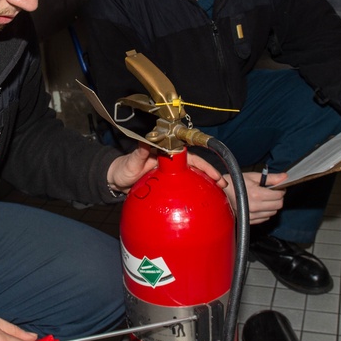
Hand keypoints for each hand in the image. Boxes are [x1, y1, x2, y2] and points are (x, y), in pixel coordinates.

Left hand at [106, 145, 227, 192]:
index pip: (188, 157)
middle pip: (195, 167)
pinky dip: (193, 192)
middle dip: (210, 174)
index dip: (202, 164)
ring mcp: (170, 175)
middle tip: (223, 184)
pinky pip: (183, 187)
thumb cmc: (124, 168)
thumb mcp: (131, 161)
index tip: (213, 172)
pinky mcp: (168, 185)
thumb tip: (146, 139)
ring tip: (219, 192)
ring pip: (192, 177)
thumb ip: (140, 152)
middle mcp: (171, 163)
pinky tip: (201, 201)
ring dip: (205, 183)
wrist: (117, 180)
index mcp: (165, 154)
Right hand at [222, 170, 286, 224]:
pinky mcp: (249, 220)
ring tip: (264, 198)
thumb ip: (271, 178)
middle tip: (272, 192)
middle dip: (278, 198)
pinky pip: (265, 218)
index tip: (277, 187)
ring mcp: (251, 215)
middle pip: (278, 205)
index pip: (279, 196)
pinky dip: (265, 212)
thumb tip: (285, 177)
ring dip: (272, 205)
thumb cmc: (235, 182)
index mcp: (256, 194)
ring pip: (272, 213)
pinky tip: (259, 204)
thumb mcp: (253, 176)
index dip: (281, 190)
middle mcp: (254, 207)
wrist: (220, 192)